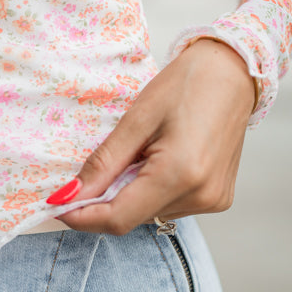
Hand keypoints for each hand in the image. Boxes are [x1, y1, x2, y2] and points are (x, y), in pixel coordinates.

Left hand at [56, 38, 256, 233]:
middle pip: (132, 218)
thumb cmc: (186, 84)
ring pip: (148, 214)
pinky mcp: (218, 198)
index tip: (57, 205)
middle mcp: (201, 196)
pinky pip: (169, 206)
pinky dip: (151, 191)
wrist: (235, 72)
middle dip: (103, 202)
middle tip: (95, 169)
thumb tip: (67, 196)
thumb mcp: (136, 119)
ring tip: (141, 153)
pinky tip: (159, 161)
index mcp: (180, 174)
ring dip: (129, 194)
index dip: (82, 217)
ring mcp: (213, 201)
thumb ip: (102, 164)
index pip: (118, 219)